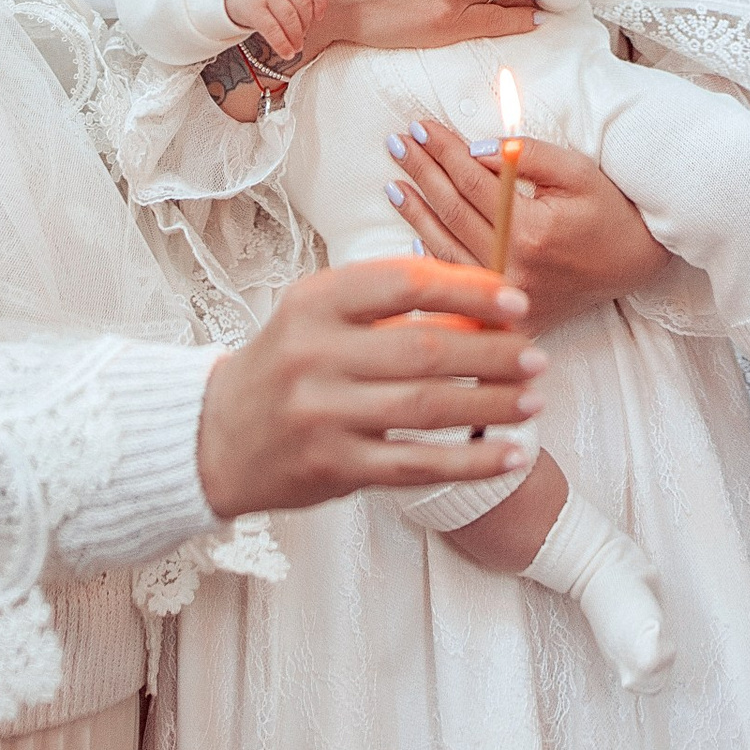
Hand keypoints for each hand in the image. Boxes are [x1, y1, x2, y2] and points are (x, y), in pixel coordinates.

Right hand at [196, 258, 541, 515]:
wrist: (214, 436)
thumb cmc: (285, 365)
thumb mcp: (317, 316)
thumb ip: (385, 306)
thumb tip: (478, 304)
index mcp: (314, 301)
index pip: (405, 283)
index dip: (468, 290)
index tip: (515, 301)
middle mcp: (315, 354)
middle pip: (426, 348)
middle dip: (493, 353)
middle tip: (535, 355)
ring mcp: (323, 414)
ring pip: (428, 407)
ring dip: (492, 404)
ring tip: (533, 399)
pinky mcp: (333, 467)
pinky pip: (417, 465)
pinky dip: (471, 461)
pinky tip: (509, 455)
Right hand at [224, 0, 328, 63]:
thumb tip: (317, 18)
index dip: (321, 1)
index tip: (319, 17)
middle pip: (303, 2)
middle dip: (306, 23)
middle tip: (304, 35)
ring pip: (290, 17)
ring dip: (296, 36)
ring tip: (297, 46)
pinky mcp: (253, 7)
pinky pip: (273, 29)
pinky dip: (283, 44)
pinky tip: (287, 53)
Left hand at [388, 122, 669, 330]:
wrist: (637, 263)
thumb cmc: (610, 209)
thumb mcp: (576, 170)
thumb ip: (524, 155)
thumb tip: (473, 148)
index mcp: (531, 231)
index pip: (471, 181)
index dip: (443, 150)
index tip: (419, 127)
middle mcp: (514, 269)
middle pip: (452, 212)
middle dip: (422, 172)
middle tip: (396, 143)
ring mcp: (509, 299)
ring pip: (446, 250)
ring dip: (417, 214)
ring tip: (395, 183)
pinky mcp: (510, 316)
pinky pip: (462, 286)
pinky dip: (435, 259)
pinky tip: (415, 237)